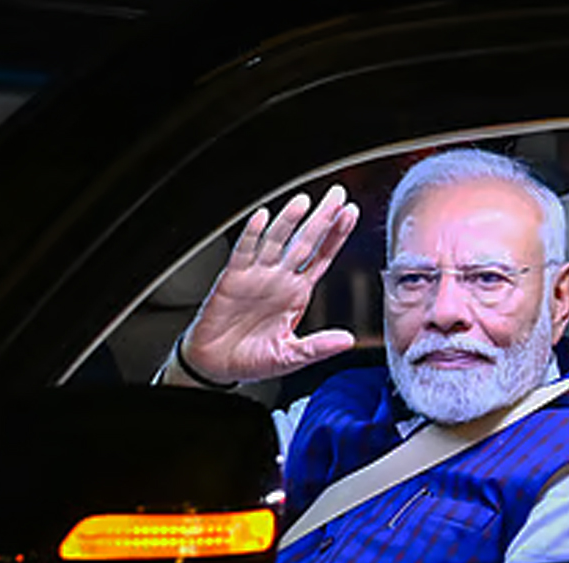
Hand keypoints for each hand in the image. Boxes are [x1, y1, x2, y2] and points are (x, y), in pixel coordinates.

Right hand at [176, 184, 359, 384]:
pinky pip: (243, 252)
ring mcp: (257, 275)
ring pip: (276, 241)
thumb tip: (347, 341)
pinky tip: (262, 218)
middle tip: (338, 194)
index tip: (352, 213)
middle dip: (322, 218)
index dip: (337, 235)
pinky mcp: (232, 279)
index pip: (322, 256)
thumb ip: (318, 347)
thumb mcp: (291, 357)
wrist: (216, 363)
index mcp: (297, 292)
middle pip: (305, 241)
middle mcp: (280, 278)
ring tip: (304, 202)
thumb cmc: (252, 358)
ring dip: (289, 221)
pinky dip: (252, 235)